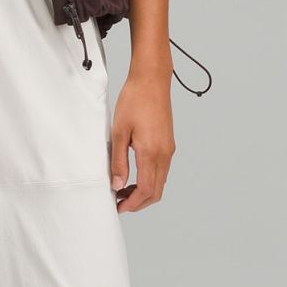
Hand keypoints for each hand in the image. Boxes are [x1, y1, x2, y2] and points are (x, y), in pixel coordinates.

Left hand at [109, 67, 174, 211]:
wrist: (152, 80)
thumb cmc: (134, 100)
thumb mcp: (119, 132)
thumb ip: (119, 161)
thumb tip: (118, 185)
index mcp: (152, 152)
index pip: (146, 190)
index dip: (132, 203)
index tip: (118, 207)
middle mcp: (165, 154)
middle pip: (156, 192)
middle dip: (138, 202)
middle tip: (119, 202)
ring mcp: (169, 149)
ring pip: (160, 182)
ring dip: (144, 191)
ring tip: (123, 189)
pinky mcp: (168, 144)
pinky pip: (162, 170)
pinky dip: (150, 179)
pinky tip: (134, 175)